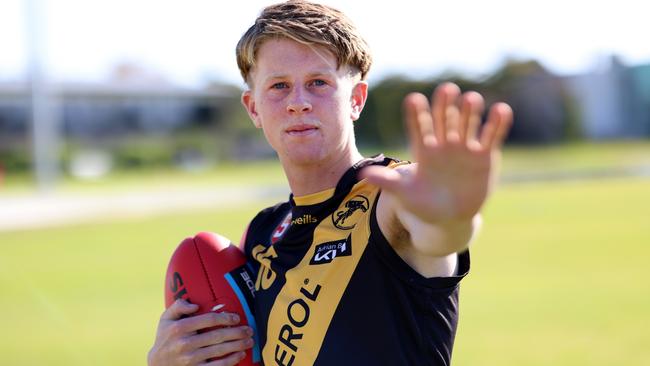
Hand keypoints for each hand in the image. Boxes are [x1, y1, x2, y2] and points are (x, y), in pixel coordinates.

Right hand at [148, 299, 253, 365]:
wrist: (156, 364)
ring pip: (219, 351)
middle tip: (249, 330)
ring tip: (249, 341)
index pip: (208, 320)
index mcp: (179, 328)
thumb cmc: (165, 337)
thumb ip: (178, 306)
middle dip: (237, 332)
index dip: (225, 318)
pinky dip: (230, 361)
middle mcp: (185, 343)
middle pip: (217, 336)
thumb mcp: (165, 319)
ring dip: (238, 345)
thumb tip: (195, 305)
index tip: (236, 318)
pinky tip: (240, 355)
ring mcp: (190, 359)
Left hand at [361, 82, 512, 223]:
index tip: (413, 99)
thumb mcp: (405, 194)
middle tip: (446, 89)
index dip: (416, 114)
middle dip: (445, 106)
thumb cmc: (424, 205)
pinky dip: (497, 124)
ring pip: (467, 124)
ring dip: (469, 112)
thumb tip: (363, 175)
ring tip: (471, 99)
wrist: (449, 219)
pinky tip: (501, 110)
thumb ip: (388, 182)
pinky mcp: (484, 156)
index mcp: (424, 149)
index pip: (419, 127)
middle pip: (444, 120)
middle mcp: (444, 144)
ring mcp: (465, 148)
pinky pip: (491, 136)